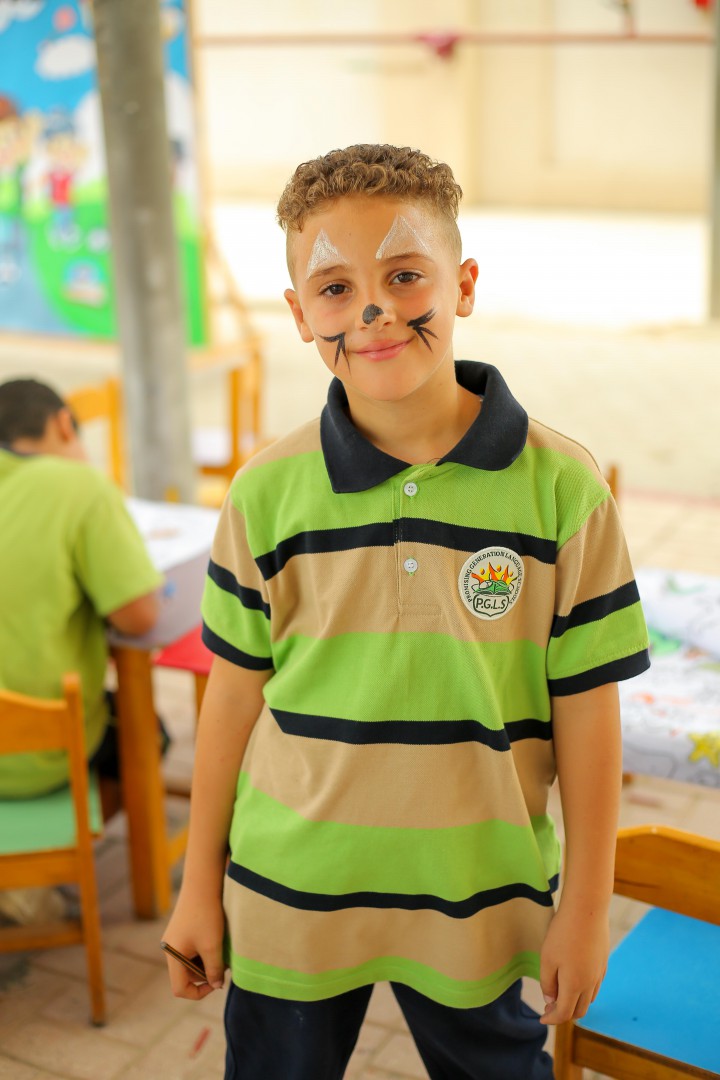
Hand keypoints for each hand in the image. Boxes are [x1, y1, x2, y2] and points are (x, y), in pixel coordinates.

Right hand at [163, 890, 226, 1000]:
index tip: (216, 983)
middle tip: (223, 964)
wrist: (202, 882)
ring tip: (221, 951)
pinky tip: (216, 940)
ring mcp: (175, 938)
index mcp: (172, 955)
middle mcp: (169, 948)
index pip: (179, 988)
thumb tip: (216, 985)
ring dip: (206, 962)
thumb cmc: (206, 914)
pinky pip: (191, 950)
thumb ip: (214, 969)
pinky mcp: (182, 929)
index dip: (198, 993)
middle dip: (205, 975)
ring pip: (190, 962)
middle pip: (185, 976)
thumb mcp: (212, 945)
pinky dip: (204, 951)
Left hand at [538, 904, 608, 1024]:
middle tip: (549, 1007)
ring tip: (560, 994)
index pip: (564, 1013)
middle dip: (563, 1014)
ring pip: (588, 1000)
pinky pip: (594, 986)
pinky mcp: (603, 963)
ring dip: (574, 1003)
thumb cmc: (563, 932)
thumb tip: (551, 1000)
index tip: (541, 1018)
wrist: (587, 909)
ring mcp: (599, 974)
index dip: (552, 1019)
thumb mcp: (547, 958)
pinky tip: (573, 981)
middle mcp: (590, 983)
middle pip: (579, 1011)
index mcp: (574, 985)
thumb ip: (548, 983)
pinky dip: (583, 992)